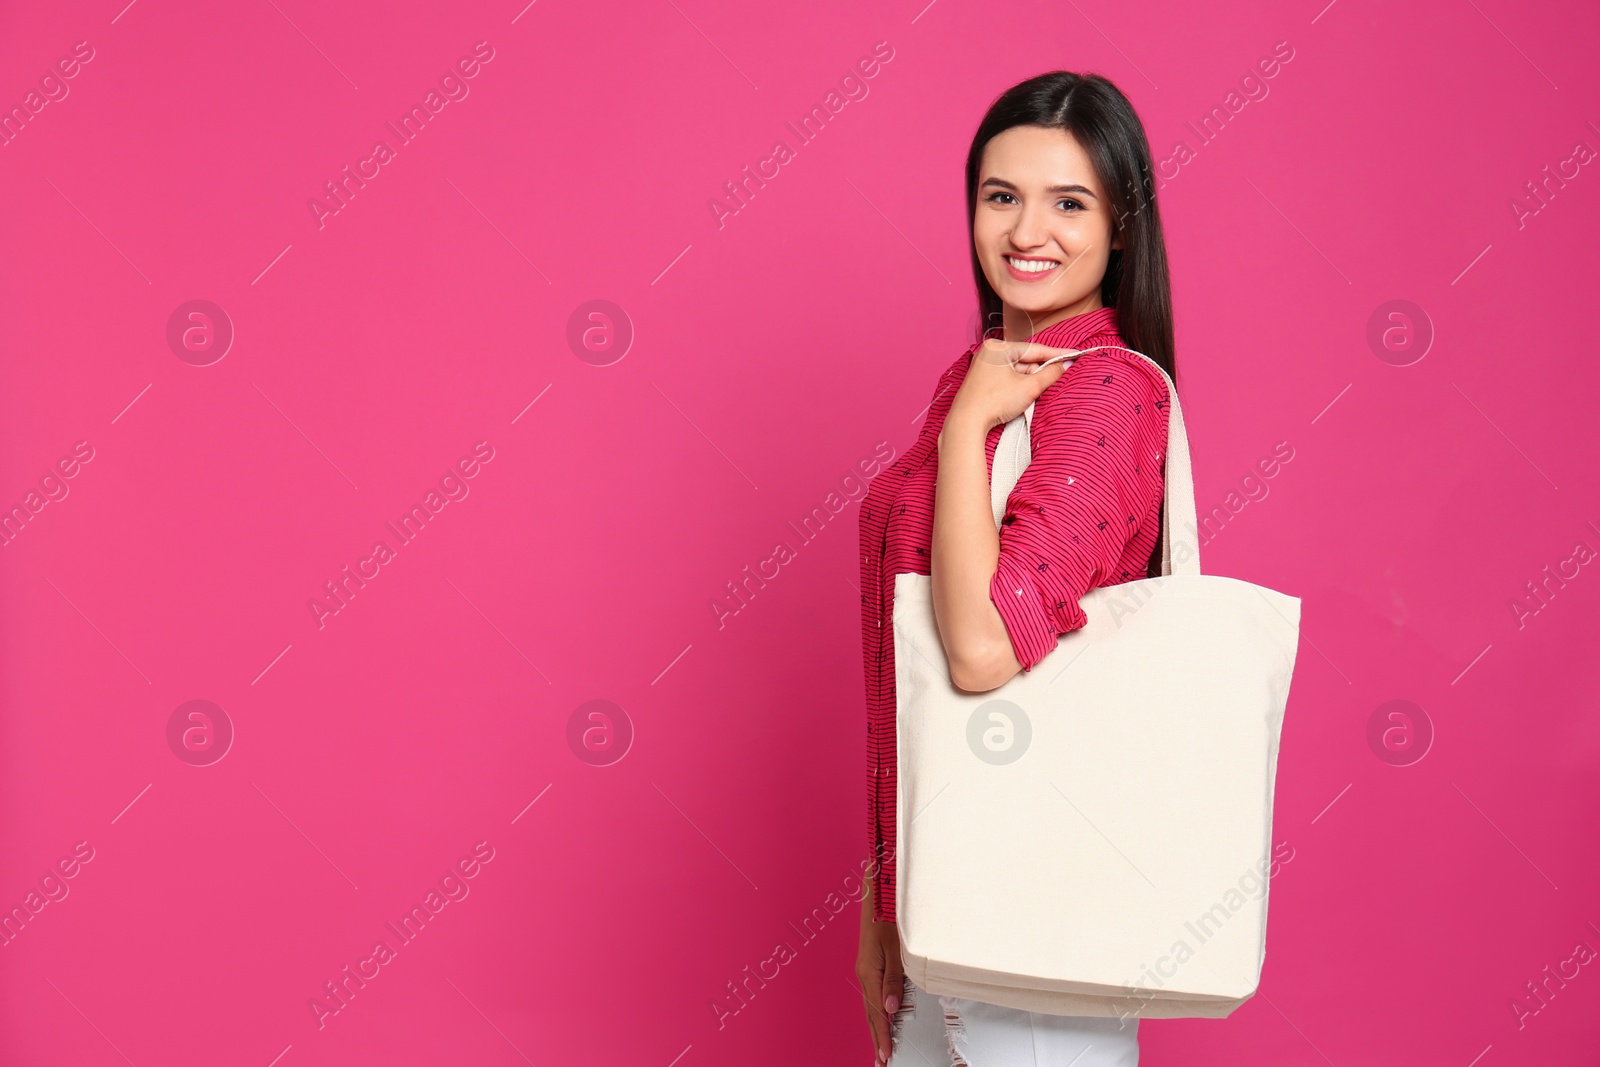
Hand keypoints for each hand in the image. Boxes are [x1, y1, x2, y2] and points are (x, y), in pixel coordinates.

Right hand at [857, 882, 903, 1064]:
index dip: (882, 1036)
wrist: (878, 893)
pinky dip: (876, 1011)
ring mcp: (866, 969)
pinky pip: (872, 993)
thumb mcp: (896, 949)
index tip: (886, 1055)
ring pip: (870, 1005)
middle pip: (871, 1013)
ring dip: (877, 1027)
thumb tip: (891, 1007)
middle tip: (882, 1060)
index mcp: (869, 972)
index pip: (877, 1013)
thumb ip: (894, 979)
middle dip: (877, 1038)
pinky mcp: (870, 964)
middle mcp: (865, 973)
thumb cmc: (887, 916)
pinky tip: (881, 1017)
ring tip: (882, 1046)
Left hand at [949, 337, 1078, 432]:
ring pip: (1017, 372)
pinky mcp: (982, 382)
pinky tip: (1023, 397)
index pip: (1035, 349)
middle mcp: (989, 353)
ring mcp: (984, 368)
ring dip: (1030, 382)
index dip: (1057, 353)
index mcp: (998, 347)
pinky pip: (1007, 380)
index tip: (1074, 354)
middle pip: (1026, 361)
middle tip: (1057, 379)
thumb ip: (1050, 374)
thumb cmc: (994, 401)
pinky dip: (1018, 387)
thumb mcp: (1029, 387)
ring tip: (1035, 393)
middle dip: (1041, 372)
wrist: (966, 423)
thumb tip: (1066, 365)